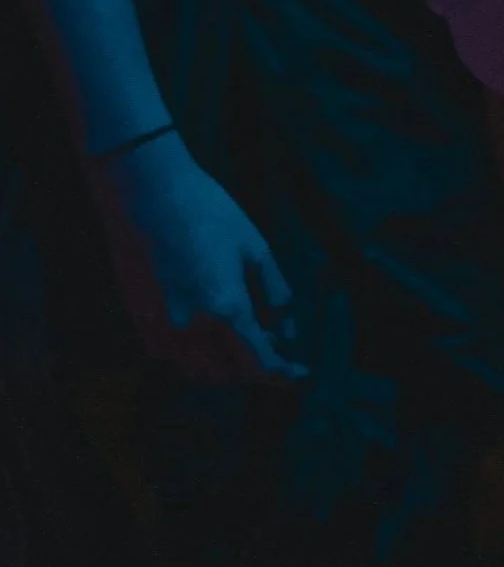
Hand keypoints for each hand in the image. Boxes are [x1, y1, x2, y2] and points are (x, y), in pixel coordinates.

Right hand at [91, 132, 301, 382]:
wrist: (148, 193)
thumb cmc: (209, 213)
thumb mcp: (256, 247)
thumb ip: (275, 294)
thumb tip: (287, 329)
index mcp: (225, 310)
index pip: (259, 362)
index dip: (282, 372)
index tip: (299, 371)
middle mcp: (191, 331)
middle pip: (230, 373)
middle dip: (254, 365)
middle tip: (271, 337)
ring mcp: (161, 330)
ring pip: (199, 371)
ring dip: (224, 363)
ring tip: (239, 331)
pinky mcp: (140, 323)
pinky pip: (172, 356)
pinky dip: (193, 353)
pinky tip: (203, 324)